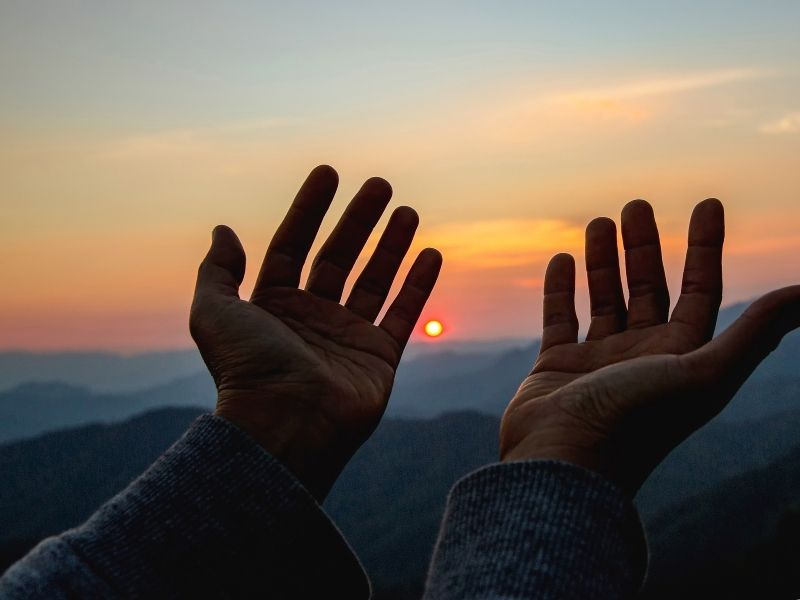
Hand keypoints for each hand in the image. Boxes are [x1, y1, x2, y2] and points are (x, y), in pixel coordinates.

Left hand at [190, 165, 441, 498]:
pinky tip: (429, 253)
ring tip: (407, 210)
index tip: (328, 173)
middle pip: (339, 256)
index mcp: (273, 305)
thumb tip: (223, 230)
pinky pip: (402, 314)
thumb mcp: (213, 312)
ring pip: (374, 280)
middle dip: (358, 220)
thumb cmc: (247, 369)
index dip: (308, 208)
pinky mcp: (379, 358)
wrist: (285, 425)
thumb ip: (217, 270)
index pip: (293, 244)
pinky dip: (418, 285)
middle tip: (380, 184)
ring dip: (391, 245)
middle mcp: (310, 317)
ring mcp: (347, 337)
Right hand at [500, 199, 799, 493]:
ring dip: (604, 261)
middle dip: (645, 247)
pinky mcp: (556, 367)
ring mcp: (598, 362)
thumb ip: (756, 334)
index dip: (708, 248)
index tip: (708, 204)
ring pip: (604, 299)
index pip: (700, 292)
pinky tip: (561, 258)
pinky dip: (560, 289)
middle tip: (638, 204)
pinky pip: (560, 318)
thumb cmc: (635, 422)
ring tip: (599, 221)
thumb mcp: (704, 374)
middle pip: (649, 289)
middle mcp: (643, 357)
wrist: (565, 465)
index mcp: (682, 358)